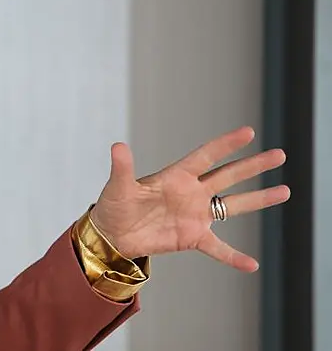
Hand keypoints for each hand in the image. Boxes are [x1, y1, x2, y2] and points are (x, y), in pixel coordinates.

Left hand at [89, 126, 289, 271]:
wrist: (112, 234)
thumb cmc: (113, 205)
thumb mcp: (118, 186)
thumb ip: (122, 168)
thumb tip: (117, 146)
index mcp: (176, 176)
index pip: (206, 156)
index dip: (226, 144)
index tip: (249, 133)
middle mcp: (191, 192)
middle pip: (229, 175)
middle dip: (253, 166)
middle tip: (280, 155)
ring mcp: (195, 214)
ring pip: (233, 205)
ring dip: (258, 199)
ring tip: (285, 191)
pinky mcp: (192, 237)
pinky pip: (218, 248)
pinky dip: (233, 256)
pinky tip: (252, 264)